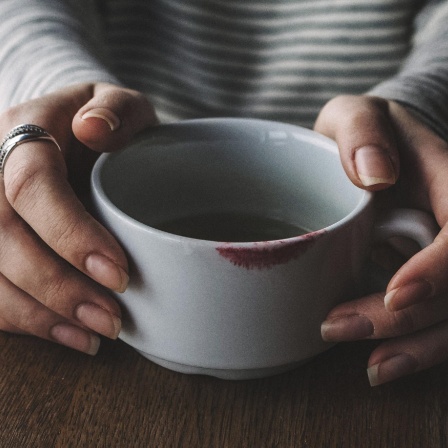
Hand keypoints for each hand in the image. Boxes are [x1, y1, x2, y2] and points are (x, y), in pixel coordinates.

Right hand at [0, 82, 156, 353]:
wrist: (61, 134)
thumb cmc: (99, 123)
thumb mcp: (117, 103)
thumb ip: (114, 110)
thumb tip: (95, 128)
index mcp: (21, 133)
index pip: (31, 186)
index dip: (70, 234)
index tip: (118, 274)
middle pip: (1, 237)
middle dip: (58, 288)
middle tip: (111, 319)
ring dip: (41, 315)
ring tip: (94, 336)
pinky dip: (25, 320)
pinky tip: (67, 335)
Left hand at [314, 95, 447, 385]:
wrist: (374, 153)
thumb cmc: (363, 134)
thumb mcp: (354, 115)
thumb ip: (361, 132)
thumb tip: (374, 175)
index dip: (441, 268)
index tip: (396, 294)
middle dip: (406, 320)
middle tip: (337, 328)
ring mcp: (445, 256)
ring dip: (417, 347)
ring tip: (371, 368)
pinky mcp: (432, 279)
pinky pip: (439, 321)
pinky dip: (417, 348)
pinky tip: (383, 363)